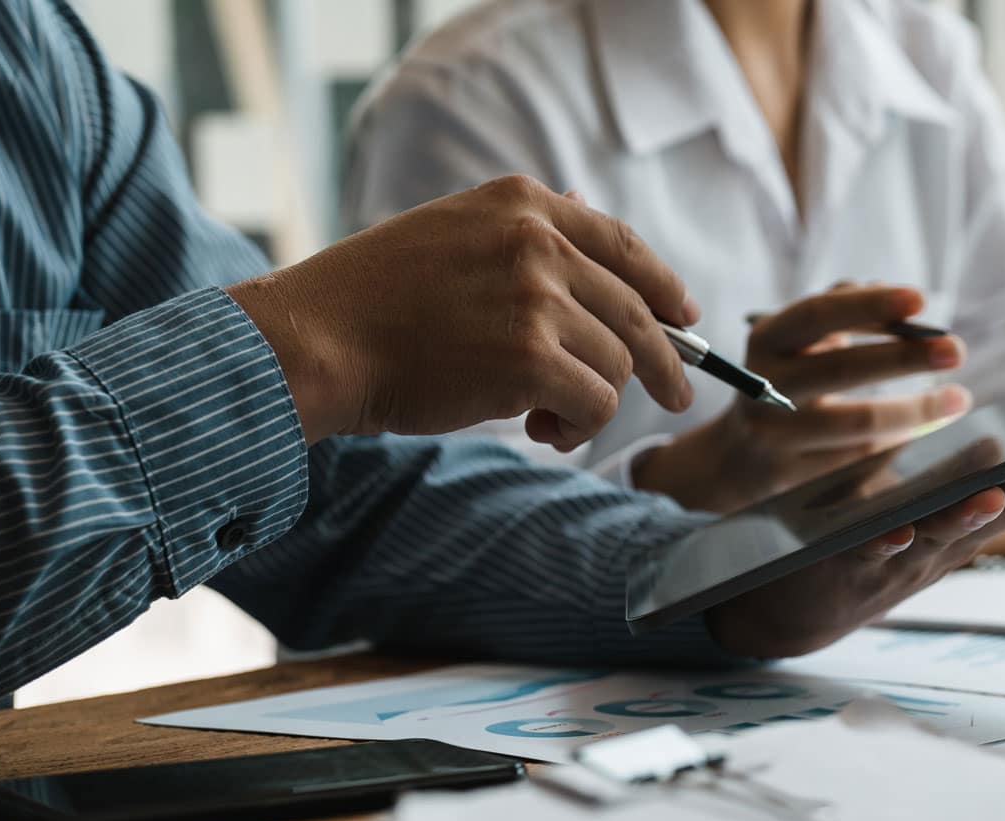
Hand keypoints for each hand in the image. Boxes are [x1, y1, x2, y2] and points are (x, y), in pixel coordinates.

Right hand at [227, 175, 697, 446]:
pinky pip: (597, 403)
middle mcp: (539, 242)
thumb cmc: (375, 300)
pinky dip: (579, 427)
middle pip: (637, 311)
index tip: (684, 314)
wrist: (320, 339)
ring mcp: (538, 299)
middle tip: (678, 397)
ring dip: (593, 403)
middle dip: (667, 362)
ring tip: (550, 420)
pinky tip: (544, 431)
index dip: (662, 284)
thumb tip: (591, 233)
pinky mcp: (533, 359)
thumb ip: (524, 237)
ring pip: (617, 366)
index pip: (621, 242)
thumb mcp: (454, 235)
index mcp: (522, 204)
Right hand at [635, 285, 970, 512]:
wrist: (739, 455)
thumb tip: (905, 303)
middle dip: (904, 358)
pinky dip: (899, 441)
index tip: (920, 299)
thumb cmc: (789, 379)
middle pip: (841, 370)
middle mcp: (764, 387)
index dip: (869, 305)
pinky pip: (859, 458)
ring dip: (915, 411)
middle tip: (955, 350)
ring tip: (958, 399)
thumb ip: (847, 308)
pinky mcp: (794, 476)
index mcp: (767, 340)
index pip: (818, 314)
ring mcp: (777, 436)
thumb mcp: (802, 339)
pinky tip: (926, 429)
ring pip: (857, 425)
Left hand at [707, 446, 1004, 657]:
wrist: (789, 610)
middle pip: (1000, 513)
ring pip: (940, 539)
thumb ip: (951, 479)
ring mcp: (897, 564)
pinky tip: (898, 529)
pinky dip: (886, 545)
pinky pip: (868, 557)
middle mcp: (940, 549)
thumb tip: (1001, 439)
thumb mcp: (914, 509)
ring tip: (999, 492)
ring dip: (969, 518)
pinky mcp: (847, 572)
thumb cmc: (859, 548)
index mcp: (959, 525)